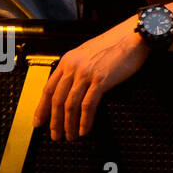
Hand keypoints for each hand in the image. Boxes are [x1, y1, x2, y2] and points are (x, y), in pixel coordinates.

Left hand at [32, 23, 148, 140]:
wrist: (132, 37)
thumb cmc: (115, 44)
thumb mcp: (88, 53)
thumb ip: (77, 68)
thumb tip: (72, 87)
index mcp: (68, 61)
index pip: (48, 89)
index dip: (42, 108)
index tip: (40, 121)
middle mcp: (73, 68)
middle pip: (57, 100)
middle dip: (54, 122)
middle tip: (55, 135)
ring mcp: (86, 74)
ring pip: (70, 105)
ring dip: (69, 124)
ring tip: (70, 136)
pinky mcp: (100, 80)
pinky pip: (88, 105)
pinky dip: (85, 120)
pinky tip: (85, 129)